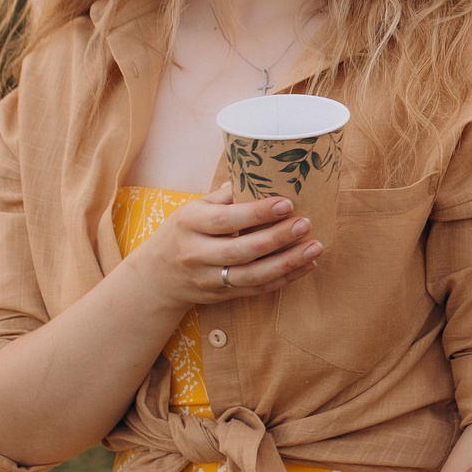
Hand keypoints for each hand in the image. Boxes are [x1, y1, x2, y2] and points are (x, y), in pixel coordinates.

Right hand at [128, 187, 320, 311]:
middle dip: (278, 238)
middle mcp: (196, 253)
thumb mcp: (194, 208)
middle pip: (242, 250)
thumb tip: (262, 176)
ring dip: (287, 262)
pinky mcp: (221, 295)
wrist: (156, 276)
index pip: (226, 220)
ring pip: (252, 275)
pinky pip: (256, 289)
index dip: (258, 213)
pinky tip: (306, 265)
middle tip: (306, 224)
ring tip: (314, 247)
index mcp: (190, 224)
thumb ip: (225, 197)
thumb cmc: (184, 232)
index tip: (286, 203)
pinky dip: (284, 278)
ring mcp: (208, 278)